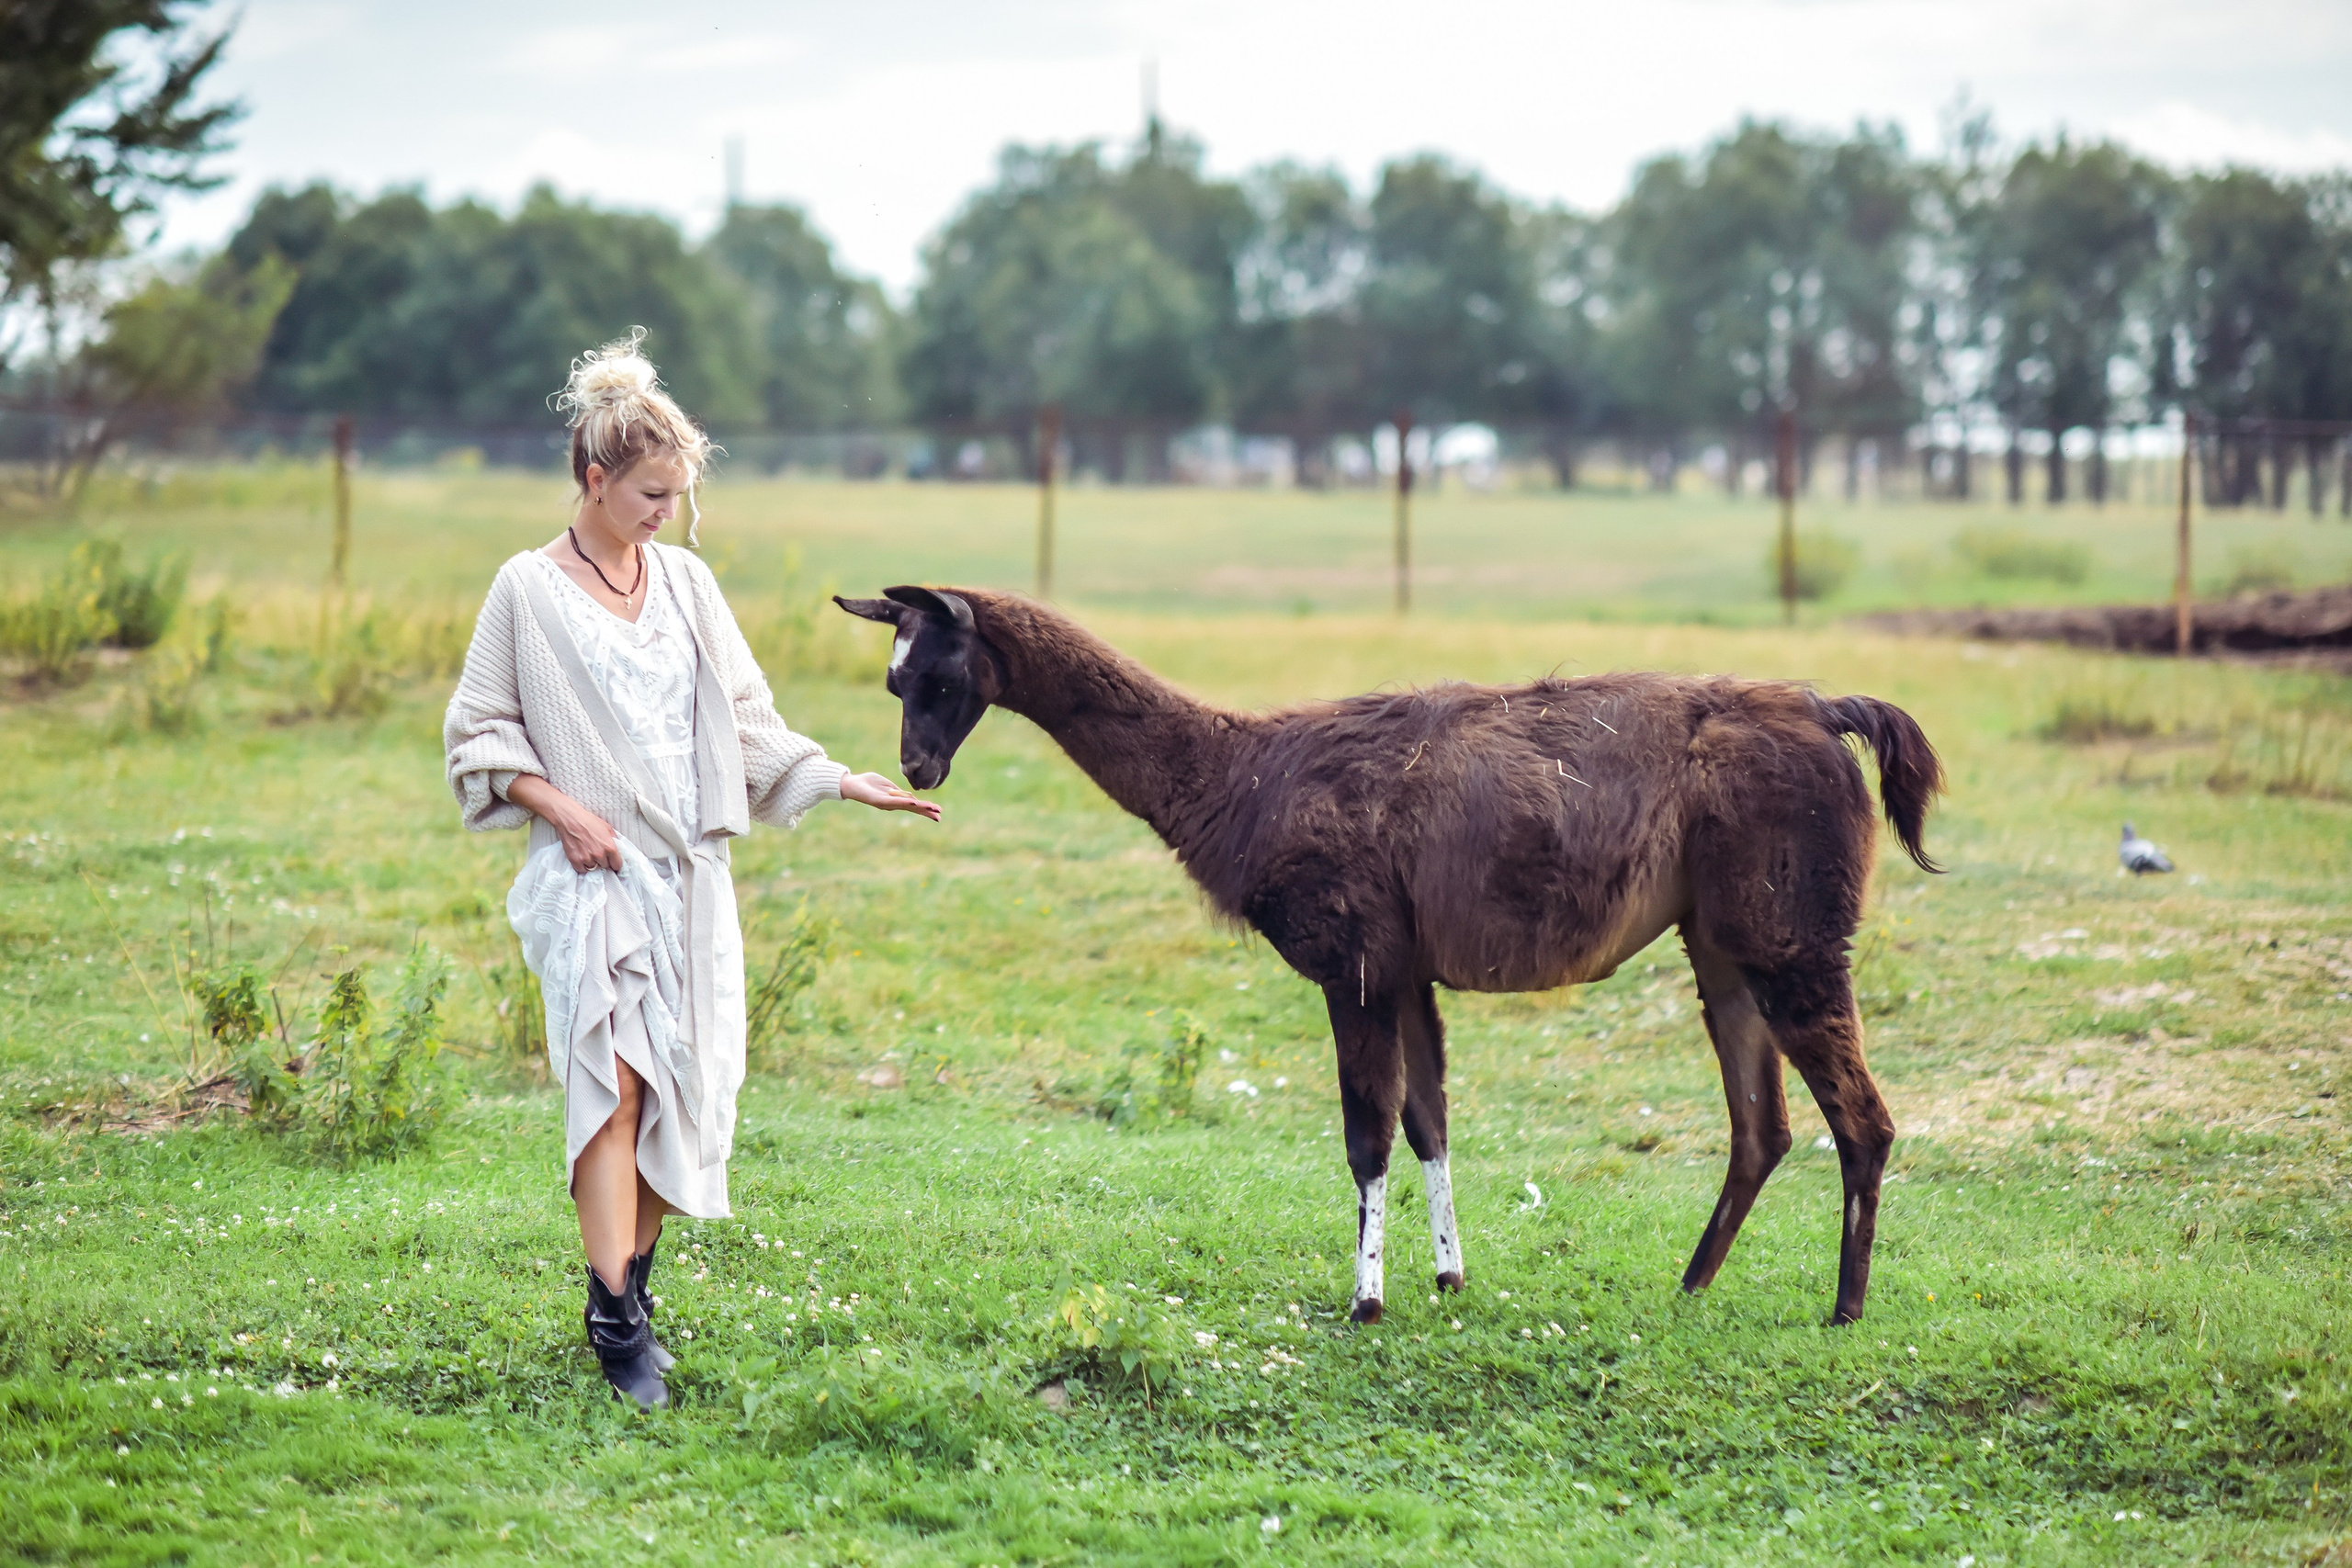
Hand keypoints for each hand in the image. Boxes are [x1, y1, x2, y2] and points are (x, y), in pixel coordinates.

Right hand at [506, 775, 622, 871]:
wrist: (570, 819)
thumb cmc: (589, 821)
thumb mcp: (607, 827)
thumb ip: (615, 839)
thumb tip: (619, 848)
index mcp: (610, 847)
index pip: (617, 865)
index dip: (616, 864)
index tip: (613, 863)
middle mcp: (599, 855)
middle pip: (605, 867)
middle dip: (603, 861)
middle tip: (598, 853)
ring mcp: (587, 859)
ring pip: (594, 868)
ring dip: (593, 863)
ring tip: (589, 854)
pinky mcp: (575, 860)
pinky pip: (582, 870)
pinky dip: (582, 866)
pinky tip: (582, 858)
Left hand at [840, 771, 942, 821]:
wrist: (852, 784)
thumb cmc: (868, 783)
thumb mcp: (887, 785)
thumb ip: (898, 791)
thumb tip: (910, 797)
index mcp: (896, 801)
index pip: (915, 805)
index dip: (926, 809)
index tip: (938, 812)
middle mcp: (892, 805)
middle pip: (914, 808)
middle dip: (927, 811)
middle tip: (939, 816)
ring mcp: (887, 803)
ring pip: (907, 806)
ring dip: (920, 807)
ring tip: (931, 809)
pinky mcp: (880, 800)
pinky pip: (895, 801)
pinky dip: (904, 802)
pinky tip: (914, 803)